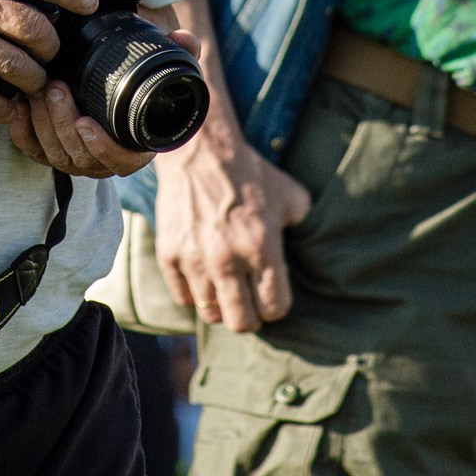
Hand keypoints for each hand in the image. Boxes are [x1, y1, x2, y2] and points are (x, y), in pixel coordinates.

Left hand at [5, 28, 203, 179]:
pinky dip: (24, 133)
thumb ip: (178, 51)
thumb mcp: (159, 65)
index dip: (103, 146)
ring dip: (43, 123)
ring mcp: (76, 159)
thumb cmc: (136, 81)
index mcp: (135, 146)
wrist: (108, 89)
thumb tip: (186, 38)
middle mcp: (104, 159)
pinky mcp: (50, 153)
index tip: (86, 122)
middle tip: (55, 88)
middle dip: (63, 122)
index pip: (121, 160)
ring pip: (56, 154)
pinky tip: (18, 109)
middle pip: (81, 156)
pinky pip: (34, 152)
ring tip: (38, 90)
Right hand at [153, 68, 313, 331]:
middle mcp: (228, 260)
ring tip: (225, 290)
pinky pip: (183, 298)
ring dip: (221, 306)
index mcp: (262, 248)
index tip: (271, 297)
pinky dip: (194, 294)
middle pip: (241, 322)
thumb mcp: (291, 197)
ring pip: (211, 313)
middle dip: (250, 318)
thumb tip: (306, 247)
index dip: (276, 306)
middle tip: (249, 304)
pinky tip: (202, 279)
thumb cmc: (250, 174)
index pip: (274, 307)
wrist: (200, 153)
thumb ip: (302, 226)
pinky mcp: (170, 255)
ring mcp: (195, 260)